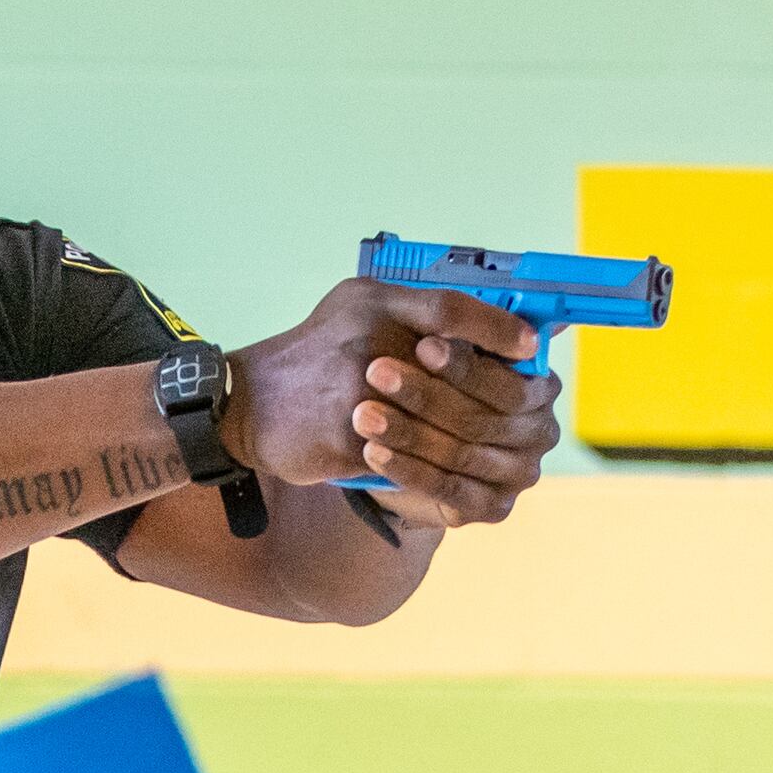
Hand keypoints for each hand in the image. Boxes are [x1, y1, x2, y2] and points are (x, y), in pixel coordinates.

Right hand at [228, 279, 559, 518]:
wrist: (243, 404)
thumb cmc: (312, 356)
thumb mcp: (357, 310)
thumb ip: (414, 310)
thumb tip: (485, 320)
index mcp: (370, 303)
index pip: (449, 308)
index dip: (495, 327)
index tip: (529, 345)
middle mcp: (362, 342)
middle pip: (449, 369)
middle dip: (490, 388)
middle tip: (524, 403)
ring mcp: (352, 392)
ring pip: (433, 420)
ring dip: (463, 433)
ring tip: (489, 441)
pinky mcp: (341, 439)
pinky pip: (401, 455)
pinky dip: (426, 463)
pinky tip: (449, 469)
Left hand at [351, 335, 560, 527]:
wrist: (387, 436)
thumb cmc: (417, 374)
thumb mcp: (432, 339)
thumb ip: (465, 322)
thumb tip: (507, 318)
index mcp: (539, 384)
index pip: (509, 379)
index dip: (464, 365)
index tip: (422, 344)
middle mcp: (539, 429)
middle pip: (483, 418)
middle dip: (427, 394)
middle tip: (376, 372)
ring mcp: (518, 472)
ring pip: (461, 453)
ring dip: (409, 433)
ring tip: (363, 414)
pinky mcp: (492, 506)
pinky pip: (450, 491)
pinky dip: (409, 470)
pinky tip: (373, 452)